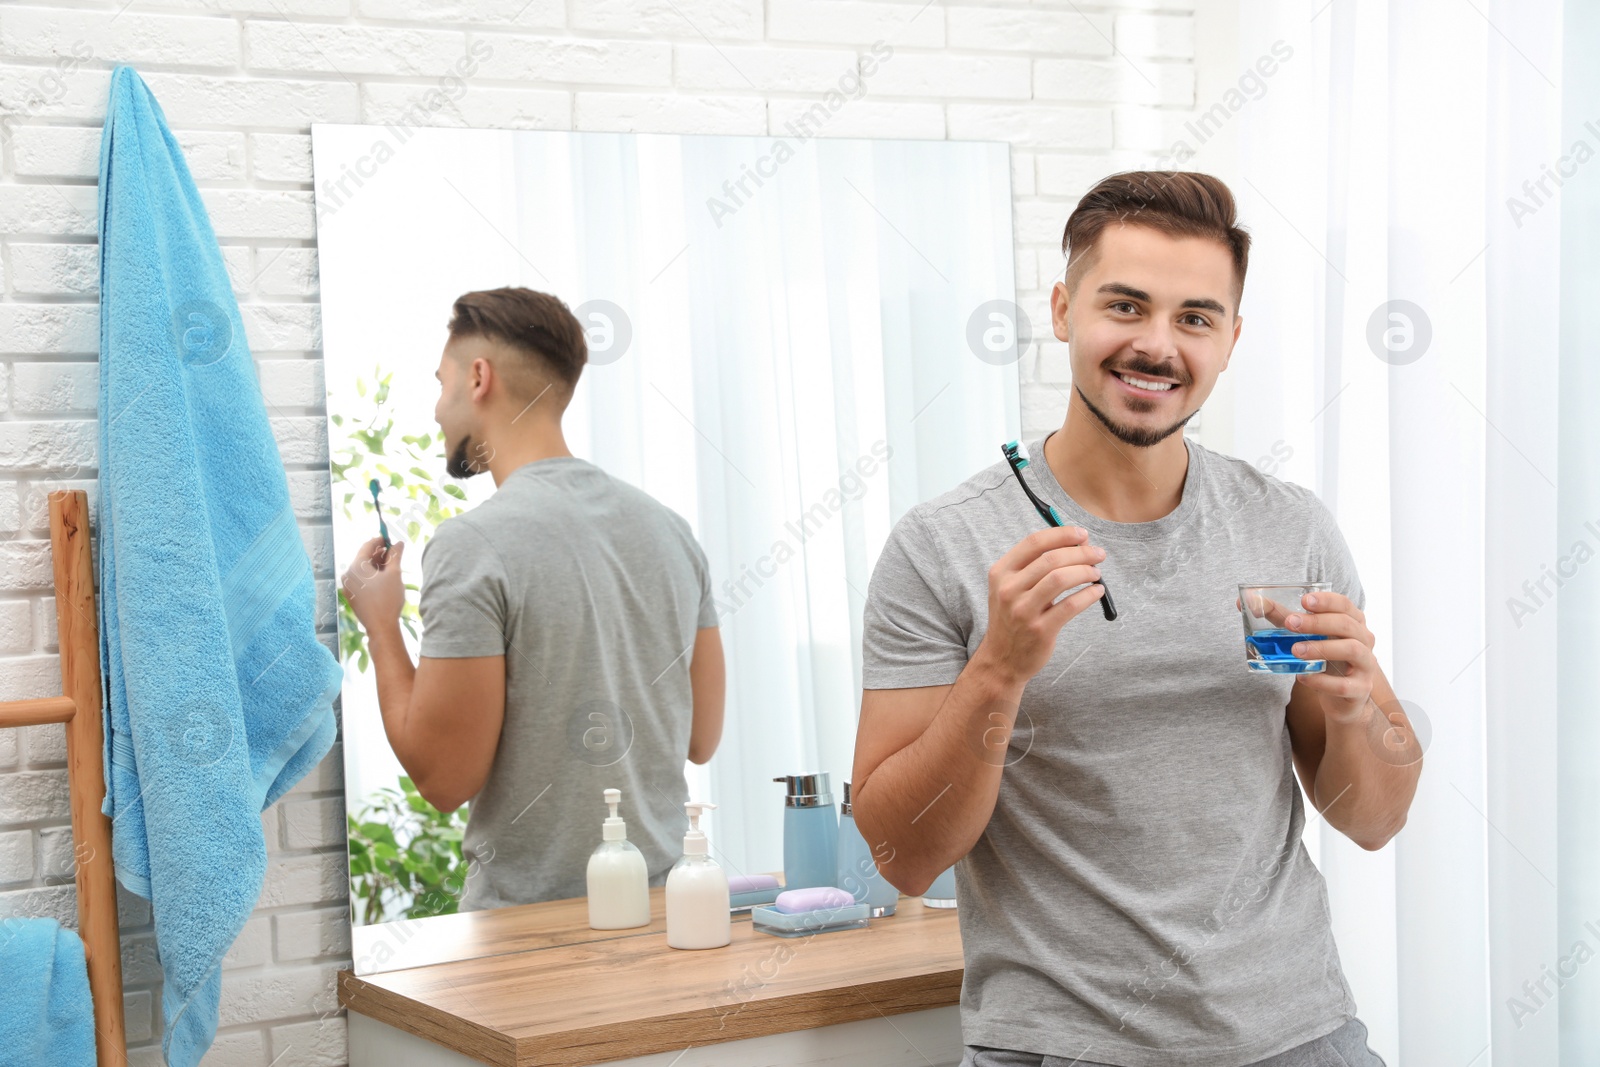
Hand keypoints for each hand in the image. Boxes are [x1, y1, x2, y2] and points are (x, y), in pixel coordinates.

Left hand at [341, 537, 405, 631]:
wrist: (381, 626)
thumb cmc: (388, 599)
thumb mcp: (394, 574)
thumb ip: (395, 555)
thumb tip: (399, 543)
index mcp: (356, 566)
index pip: (367, 546)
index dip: (380, 540)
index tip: (391, 538)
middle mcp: (348, 574)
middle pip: (364, 557)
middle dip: (379, 553)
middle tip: (394, 551)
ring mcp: (348, 586)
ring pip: (363, 569)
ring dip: (376, 565)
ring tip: (392, 565)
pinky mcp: (351, 595)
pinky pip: (361, 580)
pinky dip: (371, 575)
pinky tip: (384, 577)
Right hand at [974, 525, 1105, 685]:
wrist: (1002, 658)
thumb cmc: (1013, 617)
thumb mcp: (1010, 587)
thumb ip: (1034, 565)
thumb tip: (1075, 544)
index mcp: (1001, 572)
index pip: (1034, 542)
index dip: (1062, 534)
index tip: (1082, 535)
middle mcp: (1009, 589)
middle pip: (1051, 558)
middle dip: (1081, 552)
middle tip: (1098, 554)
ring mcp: (1023, 610)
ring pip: (1061, 578)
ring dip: (1086, 571)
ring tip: (1097, 573)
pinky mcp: (1040, 630)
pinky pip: (1071, 605)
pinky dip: (1089, 595)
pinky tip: (1097, 591)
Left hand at [1280, 590, 1375, 724]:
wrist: (1344, 698)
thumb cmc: (1325, 658)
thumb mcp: (1306, 636)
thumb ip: (1281, 618)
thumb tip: (1245, 601)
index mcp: (1353, 622)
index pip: (1344, 605)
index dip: (1327, 601)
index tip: (1304, 600)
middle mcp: (1364, 640)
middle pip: (1347, 625)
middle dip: (1318, 622)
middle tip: (1291, 623)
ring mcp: (1366, 665)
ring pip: (1352, 650)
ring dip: (1322, 648)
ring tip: (1295, 650)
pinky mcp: (1360, 689)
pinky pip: (1344, 685)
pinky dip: (1322, 681)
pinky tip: (1302, 677)